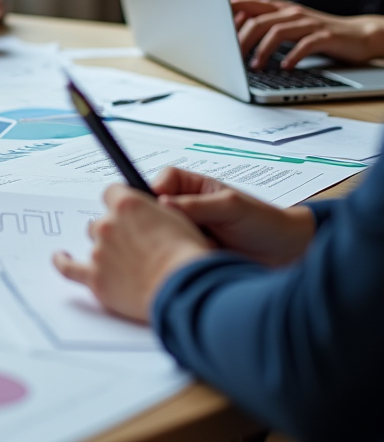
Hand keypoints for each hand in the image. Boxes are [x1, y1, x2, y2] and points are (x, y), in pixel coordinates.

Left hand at [54, 185, 211, 322]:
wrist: (185, 288)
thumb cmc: (188, 257)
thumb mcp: (179, 219)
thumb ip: (154, 212)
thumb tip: (151, 214)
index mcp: (128, 204)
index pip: (112, 193)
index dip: (121, 203)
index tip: (127, 212)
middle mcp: (108, 225)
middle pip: (101, 221)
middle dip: (115, 231)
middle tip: (135, 246)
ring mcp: (99, 251)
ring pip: (93, 243)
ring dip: (104, 249)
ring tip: (123, 262)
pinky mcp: (96, 279)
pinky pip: (69, 268)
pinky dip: (63, 262)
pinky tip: (61, 258)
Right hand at [152, 167, 315, 264]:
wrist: (287, 254)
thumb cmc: (264, 222)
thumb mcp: (231, 206)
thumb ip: (197, 204)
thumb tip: (162, 203)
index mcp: (192, 187)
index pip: (161, 182)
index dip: (155, 193)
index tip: (159, 206)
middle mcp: (185, 208)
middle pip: (156, 211)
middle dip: (168, 224)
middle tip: (188, 231)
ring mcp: (187, 232)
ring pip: (164, 237)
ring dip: (179, 243)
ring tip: (204, 247)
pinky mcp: (191, 254)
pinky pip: (175, 257)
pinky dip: (186, 260)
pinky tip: (204, 260)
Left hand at [230, 0, 383, 68]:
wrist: (359, 34)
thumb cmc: (318, 30)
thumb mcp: (288, 20)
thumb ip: (263, 14)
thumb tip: (234, 2)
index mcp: (281, 8)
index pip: (249, 4)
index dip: (230, 13)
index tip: (214, 26)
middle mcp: (292, 13)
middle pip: (258, 21)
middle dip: (241, 39)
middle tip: (231, 58)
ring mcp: (309, 23)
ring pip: (277, 32)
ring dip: (262, 50)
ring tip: (254, 67)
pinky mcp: (325, 36)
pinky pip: (305, 45)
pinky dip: (292, 56)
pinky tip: (284, 67)